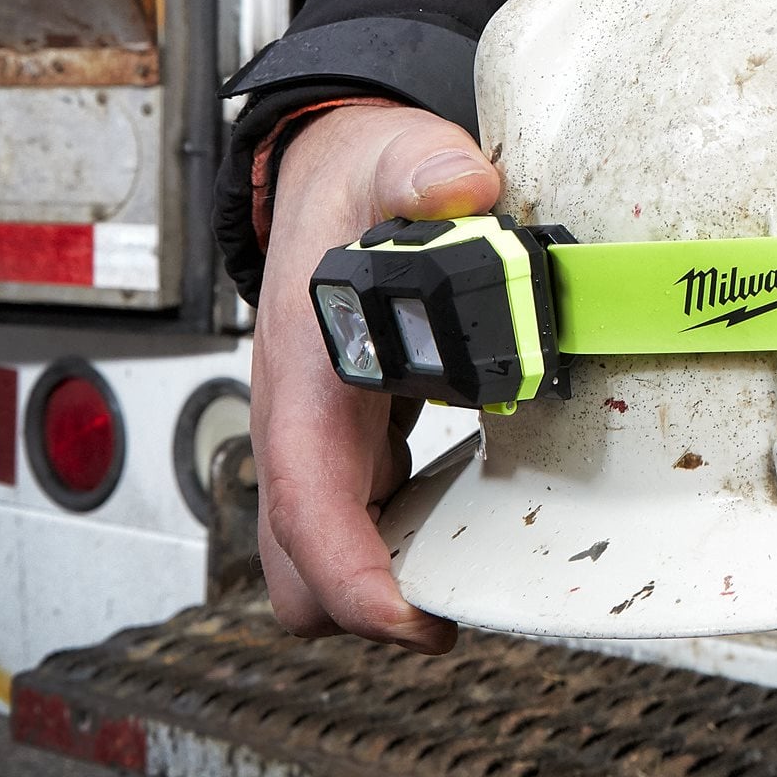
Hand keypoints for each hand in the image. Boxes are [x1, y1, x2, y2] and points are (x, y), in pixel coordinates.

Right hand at [251, 103, 500, 650]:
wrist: (325, 173)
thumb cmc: (353, 181)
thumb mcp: (390, 155)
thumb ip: (426, 166)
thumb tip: (467, 186)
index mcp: (305, 372)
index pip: (306, 501)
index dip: (351, 576)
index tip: (414, 620)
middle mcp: (302, 423)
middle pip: (300, 566)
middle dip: (365, 607)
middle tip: (460, 607)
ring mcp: (324, 441)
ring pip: (325, 557)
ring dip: (387, 584)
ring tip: (476, 578)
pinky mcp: (354, 444)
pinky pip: (364, 524)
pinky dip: (402, 547)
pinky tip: (473, 522)